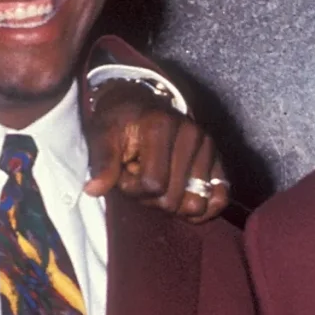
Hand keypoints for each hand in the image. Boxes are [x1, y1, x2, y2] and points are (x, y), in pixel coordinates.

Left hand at [84, 78, 226, 219]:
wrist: (139, 104)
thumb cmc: (119, 123)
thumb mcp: (102, 136)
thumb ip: (101, 162)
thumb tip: (94, 190)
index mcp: (161, 126)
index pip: (152, 184)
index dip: (132, 188)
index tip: (125, 172)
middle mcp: (191, 134)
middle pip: (173, 198)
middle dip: (150, 198)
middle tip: (140, 177)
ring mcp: (208, 147)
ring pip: (194, 204)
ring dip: (172, 202)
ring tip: (160, 180)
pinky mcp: (218, 160)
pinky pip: (220, 198)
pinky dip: (204, 210)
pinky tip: (185, 207)